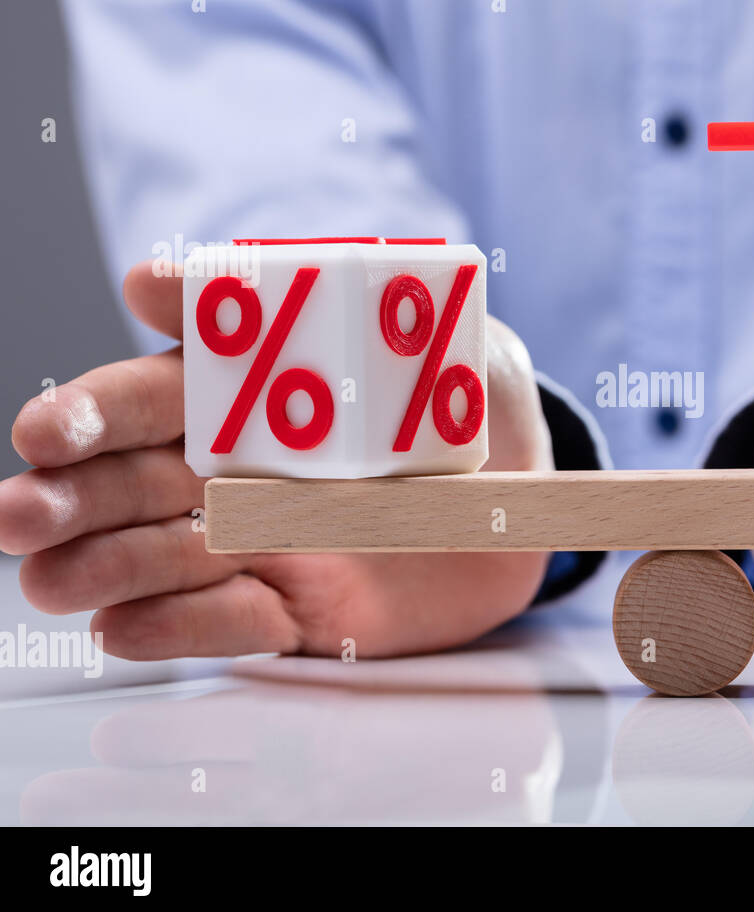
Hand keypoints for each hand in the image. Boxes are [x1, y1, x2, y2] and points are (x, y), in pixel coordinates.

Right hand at [0, 262, 553, 659]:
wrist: (543, 499)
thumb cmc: (477, 398)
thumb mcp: (433, 331)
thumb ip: (324, 295)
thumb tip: (159, 282)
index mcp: (257, 396)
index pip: (157, 396)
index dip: (97, 411)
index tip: (48, 430)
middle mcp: (244, 471)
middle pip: (137, 482)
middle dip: (73, 497)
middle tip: (19, 515)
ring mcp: (268, 544)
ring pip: (166, 557)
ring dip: (104, 569)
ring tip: (47, 581)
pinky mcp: (302, 610)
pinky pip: (231, 623)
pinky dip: (177, 629)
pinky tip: (120, 630)